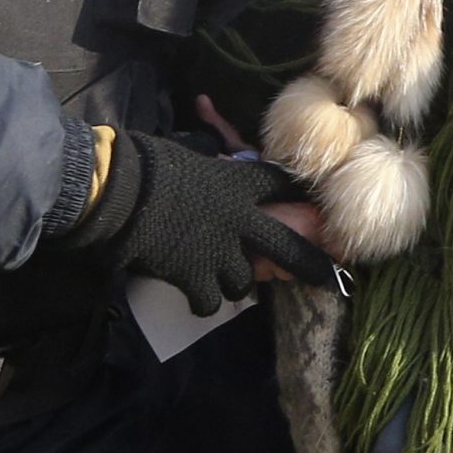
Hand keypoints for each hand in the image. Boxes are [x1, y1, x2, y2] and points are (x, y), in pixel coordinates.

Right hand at [61, 130, 334, 314]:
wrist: (122, 195)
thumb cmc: (148, 164)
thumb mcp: (190, 156)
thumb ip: (209, 168)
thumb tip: (209, 150)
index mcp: (238, 182)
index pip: (280, 184)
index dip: (293, 193)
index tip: (310, 205)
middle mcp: (241, 220)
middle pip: (290, 247)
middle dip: (311, 264)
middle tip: (330, 277)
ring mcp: (222, 253)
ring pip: (244, 281)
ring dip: (231, 281)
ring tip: (215, 277)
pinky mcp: (198, 278)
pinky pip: (211, 302)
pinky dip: (202, 301)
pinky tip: (193, 296)